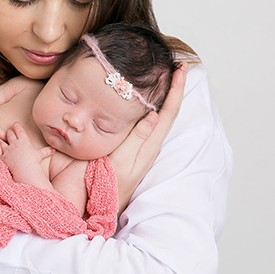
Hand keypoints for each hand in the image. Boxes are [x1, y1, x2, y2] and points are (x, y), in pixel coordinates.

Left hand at [0, 122, 54, 184]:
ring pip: (1, 141)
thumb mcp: (39, 155)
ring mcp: (7, 150)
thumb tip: (53, 150)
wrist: (25, 170)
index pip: (19, 131)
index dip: (17, 126)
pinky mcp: (1, 157)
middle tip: (7, 130)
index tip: (15, 123)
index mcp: (24, 141)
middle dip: (8, 132)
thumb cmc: (33, 163)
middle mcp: (14, 143)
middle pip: (9, 134)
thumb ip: (46, 151)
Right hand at [109, 62, 186, 213]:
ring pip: (158, 118)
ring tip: (165, 77)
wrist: (93, 208)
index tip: (181, 68)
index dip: (176, 89)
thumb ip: (136, 139)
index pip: (168, 112)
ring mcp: (140, 149)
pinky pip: (145, 125)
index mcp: (148, 146)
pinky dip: (148, 108)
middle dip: (174, 88)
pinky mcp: (130, 151)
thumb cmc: (104, 187)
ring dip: (164, 97)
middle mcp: (148, 146)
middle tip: (176, 65)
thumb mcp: (121, 162)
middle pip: (168, 112)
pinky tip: (144, 102)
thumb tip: (153, 114)